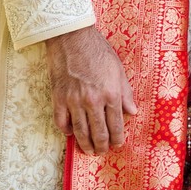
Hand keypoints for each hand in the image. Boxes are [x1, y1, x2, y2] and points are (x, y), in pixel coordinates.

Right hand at [45, 25, 135, 155]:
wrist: (72, 37)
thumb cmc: (97, 50)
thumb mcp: (118, 70)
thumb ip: (125, 93)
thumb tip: (132, 112)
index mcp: (110, 94)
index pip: (116, 125)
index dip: (117, 139)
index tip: (117, 144)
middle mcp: (93, 101)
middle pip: (98, 133)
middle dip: (102, 146)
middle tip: (102, 152)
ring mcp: (74, 101)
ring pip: (80, 131)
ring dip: (85, 144)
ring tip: (88, 150)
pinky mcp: (58, 98)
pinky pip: (61, 121)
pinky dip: (66, 130)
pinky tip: (70, 133)